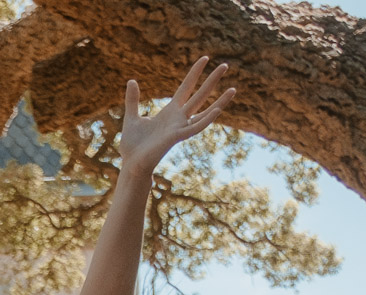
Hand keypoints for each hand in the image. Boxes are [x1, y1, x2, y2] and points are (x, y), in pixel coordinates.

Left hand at [117, 57, 235, 175]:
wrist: (131, 164)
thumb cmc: (133, 145)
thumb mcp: (132, 117)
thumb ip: (133, 100)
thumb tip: (132, 81)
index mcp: (170, 111)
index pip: (186, 87)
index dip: (195, 73)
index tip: (205, 58)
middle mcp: (179, 118)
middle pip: (200, 95)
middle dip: (212, 81)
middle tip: (225, 65)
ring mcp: (180, 127)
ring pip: (205, 111)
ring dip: (220, 101)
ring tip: (233, 89)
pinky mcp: (177, 137)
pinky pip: (195, 127)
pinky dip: (207, 119)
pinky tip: (218, 109)